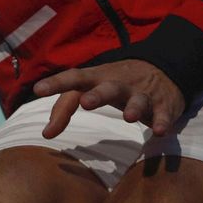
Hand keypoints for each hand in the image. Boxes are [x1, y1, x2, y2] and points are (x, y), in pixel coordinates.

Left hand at [33, 60, 185, 138]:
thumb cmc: (115, 84)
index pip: (74, 77)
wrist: (163, 69)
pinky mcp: (164, 105)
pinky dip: (163, 121)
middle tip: (86, 103)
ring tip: (128, 118)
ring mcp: (142, 93)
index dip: (56, 83)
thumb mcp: (90, 88)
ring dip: (134, 108)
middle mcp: (119, 83)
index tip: (38, 90)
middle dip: (98, 95)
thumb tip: (46, 133)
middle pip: (108, 86)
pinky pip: (164, 114)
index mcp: (97, 78)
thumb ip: (65, 108)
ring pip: (138, 99)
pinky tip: (159, 131)